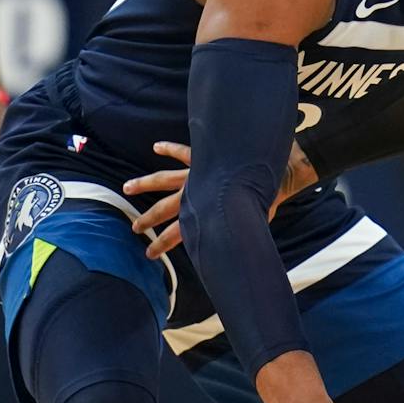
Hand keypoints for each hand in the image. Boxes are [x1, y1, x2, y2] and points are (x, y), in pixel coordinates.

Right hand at [123, 139, 312, 259]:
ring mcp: (197, 174)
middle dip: (147, 220)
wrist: (276, 174)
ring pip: (163, 179)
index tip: (148, 255)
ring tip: (128, 188)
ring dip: (144, 184)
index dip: (162, 245)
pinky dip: (170, 148)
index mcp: (204, 211)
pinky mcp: (204, 158)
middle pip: (163, 208)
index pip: (177, 233)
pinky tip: (157, 147)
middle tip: (134, 229)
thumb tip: (234, 254)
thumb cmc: (263, 201)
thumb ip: (232, 234)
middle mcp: (194, 193)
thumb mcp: (245, 225)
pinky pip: (184, 152)